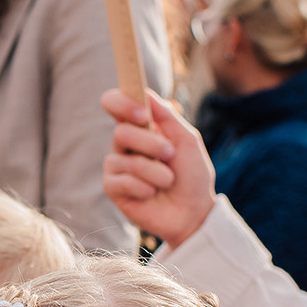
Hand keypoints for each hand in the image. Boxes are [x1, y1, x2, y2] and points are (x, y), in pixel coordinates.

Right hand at [101, 88, 217, 250]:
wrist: (193, 212)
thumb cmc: (192, 176)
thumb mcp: (187, 141)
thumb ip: (167, 117)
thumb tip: (146, 93)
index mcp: (140, 127)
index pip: (114, 103)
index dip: (121, 103)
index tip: (141, 114)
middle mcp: (124, 144)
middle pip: (121, 132)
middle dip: (151, 144)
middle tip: (170, 155)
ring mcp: (116, 166)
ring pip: (126, 160)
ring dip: (155, 171)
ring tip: (168, 181)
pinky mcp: (113, 188)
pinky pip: (122, 181)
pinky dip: (145, 188)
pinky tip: (152, 194)